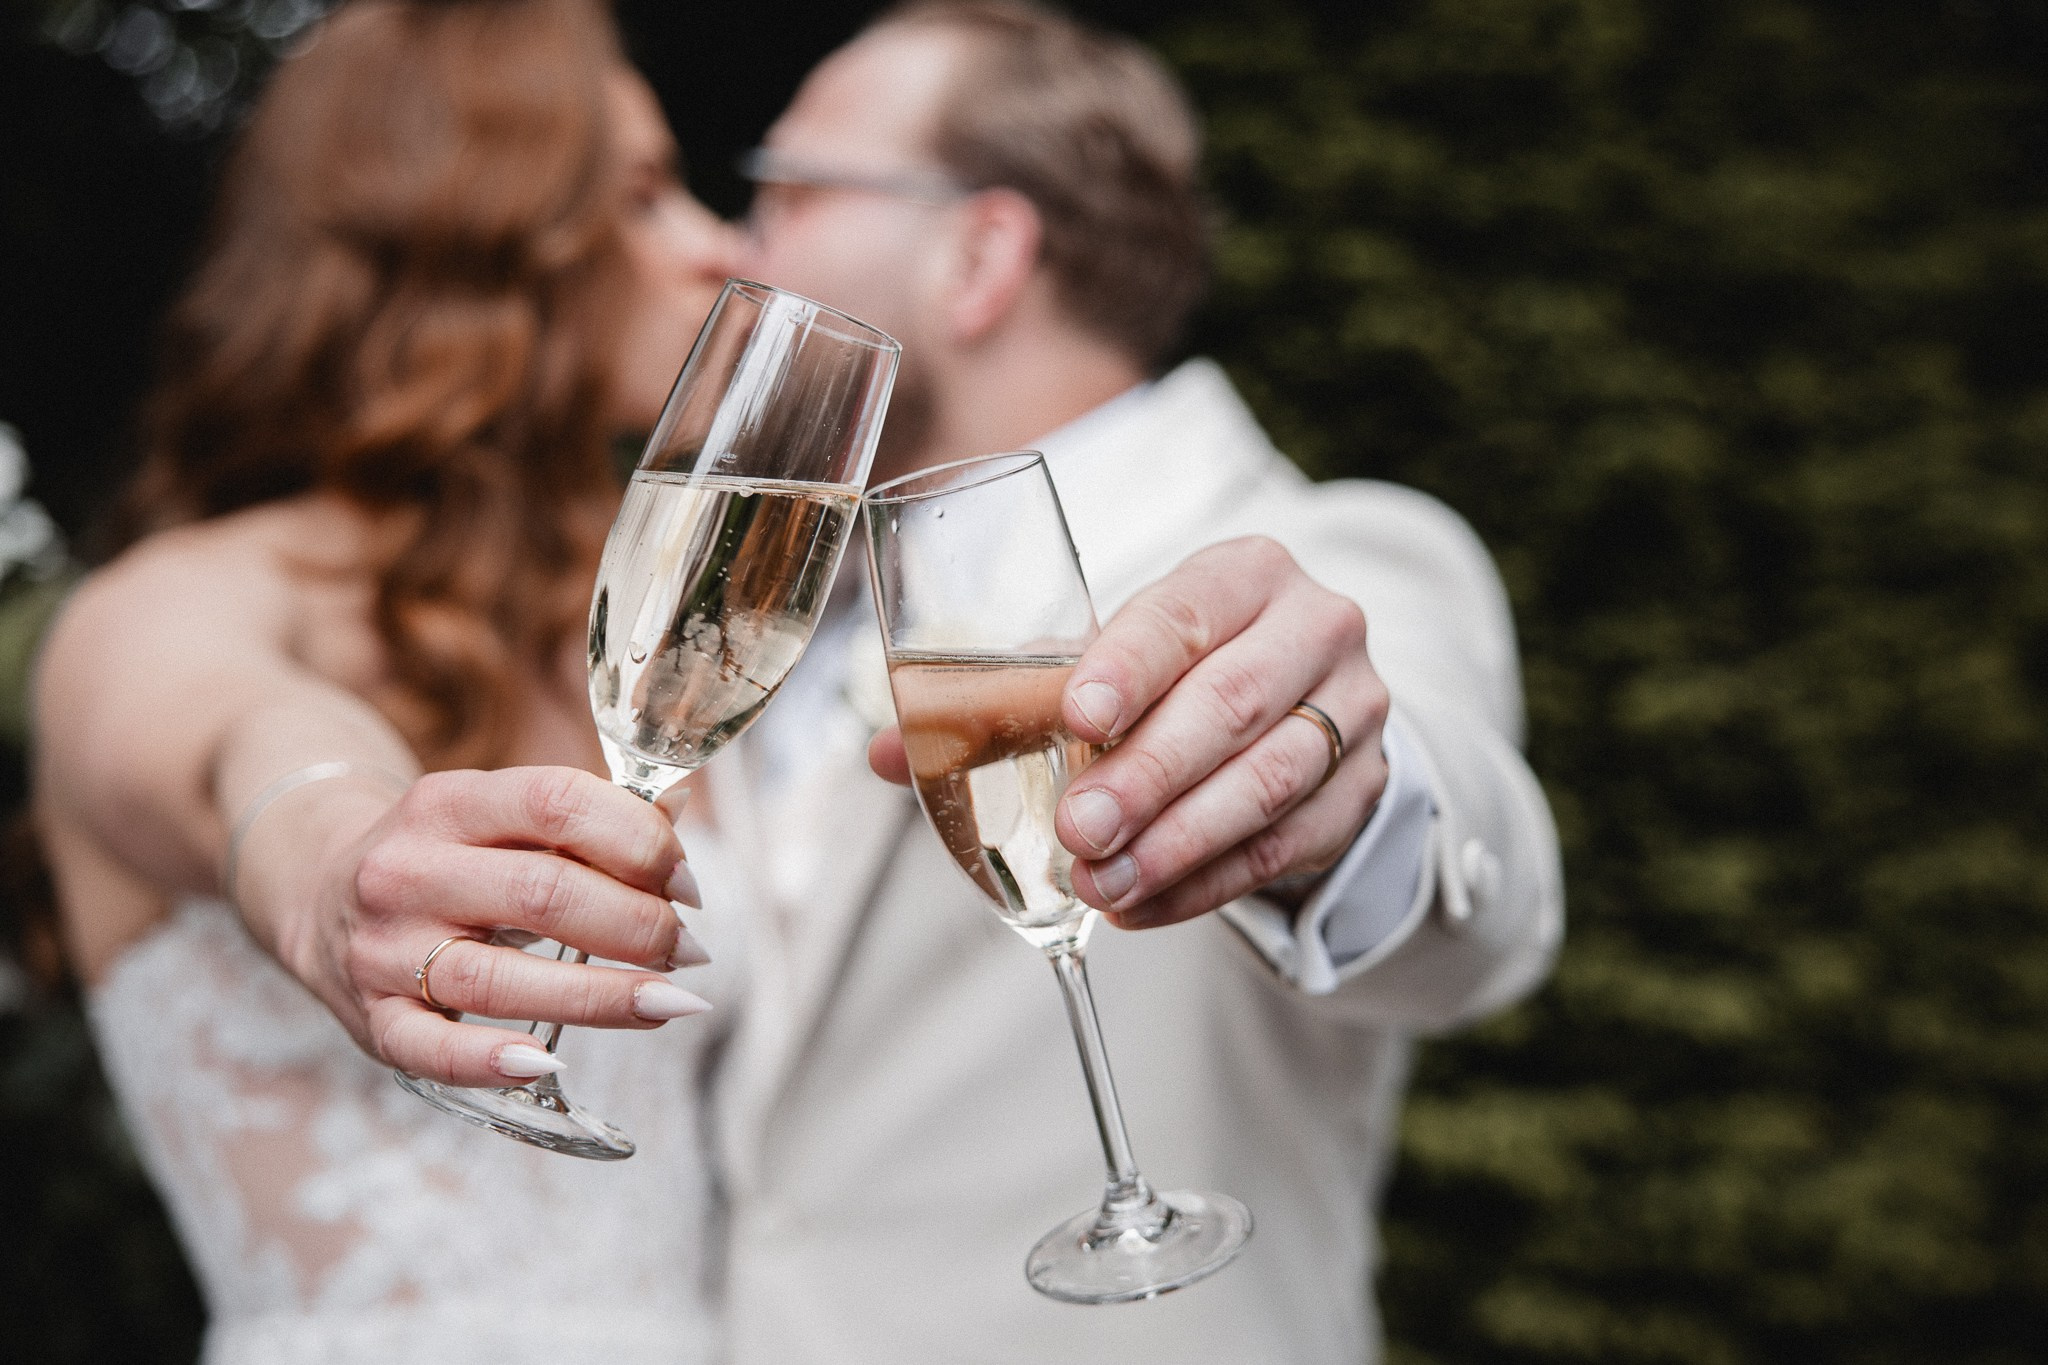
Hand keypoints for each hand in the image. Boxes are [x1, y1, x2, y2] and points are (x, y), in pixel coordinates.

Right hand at [278, 766, 710, 1086]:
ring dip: (601, 995)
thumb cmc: (447, 856)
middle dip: (638, 925)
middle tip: (689, 950)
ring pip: (499, 976)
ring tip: (670, 1002)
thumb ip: (585, 817)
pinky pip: (431, 1048)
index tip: (689, 884)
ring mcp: (384, 949)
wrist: (315, 892)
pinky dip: (491, 1060)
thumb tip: (679, 812)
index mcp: (449, 802)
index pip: (557, 802)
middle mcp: (409, 870)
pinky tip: (553, 1062)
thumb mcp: (498, 815)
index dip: (640, 842)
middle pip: (544, 893)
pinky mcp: (370, 1019)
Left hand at [870, 537, 1389, 929]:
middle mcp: (1315, 629)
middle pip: (1230, 703)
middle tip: (1078, 830)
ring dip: (1177, 841)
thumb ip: (1004, 700)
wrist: (1296, 710)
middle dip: (1147, 774)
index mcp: (1244, 573)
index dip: (1129, 665)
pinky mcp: (1362, 791)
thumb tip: (887, 751)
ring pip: (1267, 781)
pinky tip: (1142, 907)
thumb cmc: (1175, 678)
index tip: (1076, 716)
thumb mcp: (1104, 668)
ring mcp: (1353, 712)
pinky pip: (1285, 846)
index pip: (1184, 612)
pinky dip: (1208, 884)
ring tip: (1101, 884)